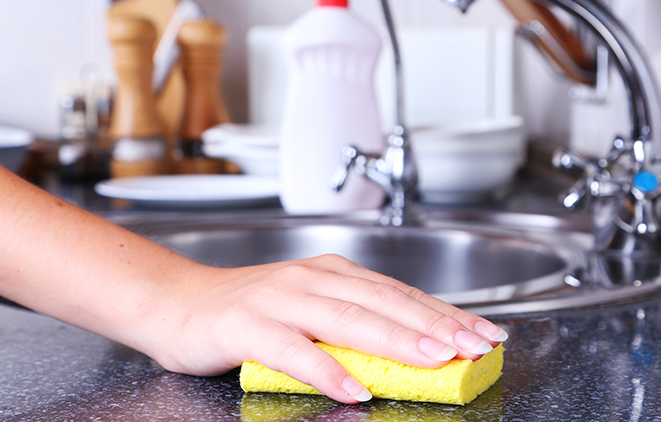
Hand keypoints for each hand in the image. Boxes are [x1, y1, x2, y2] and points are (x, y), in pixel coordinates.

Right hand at [147, 254, 507, 403]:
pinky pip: (293, 350)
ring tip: (436, 359)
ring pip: (348, 319)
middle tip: (475, 346)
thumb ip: (354, 323)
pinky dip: (326, 369)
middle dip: (435, 325)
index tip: (484, 333)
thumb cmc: (248, 311)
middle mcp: (311, 278)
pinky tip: (354, 388)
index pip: (400, 293)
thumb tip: (414, 347)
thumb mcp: (309, 308)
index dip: (445, 313)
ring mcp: (280, 299)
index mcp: (333, 273)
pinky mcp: (248, 325)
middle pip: (384, 302)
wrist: (177, 302)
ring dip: (396, 340)